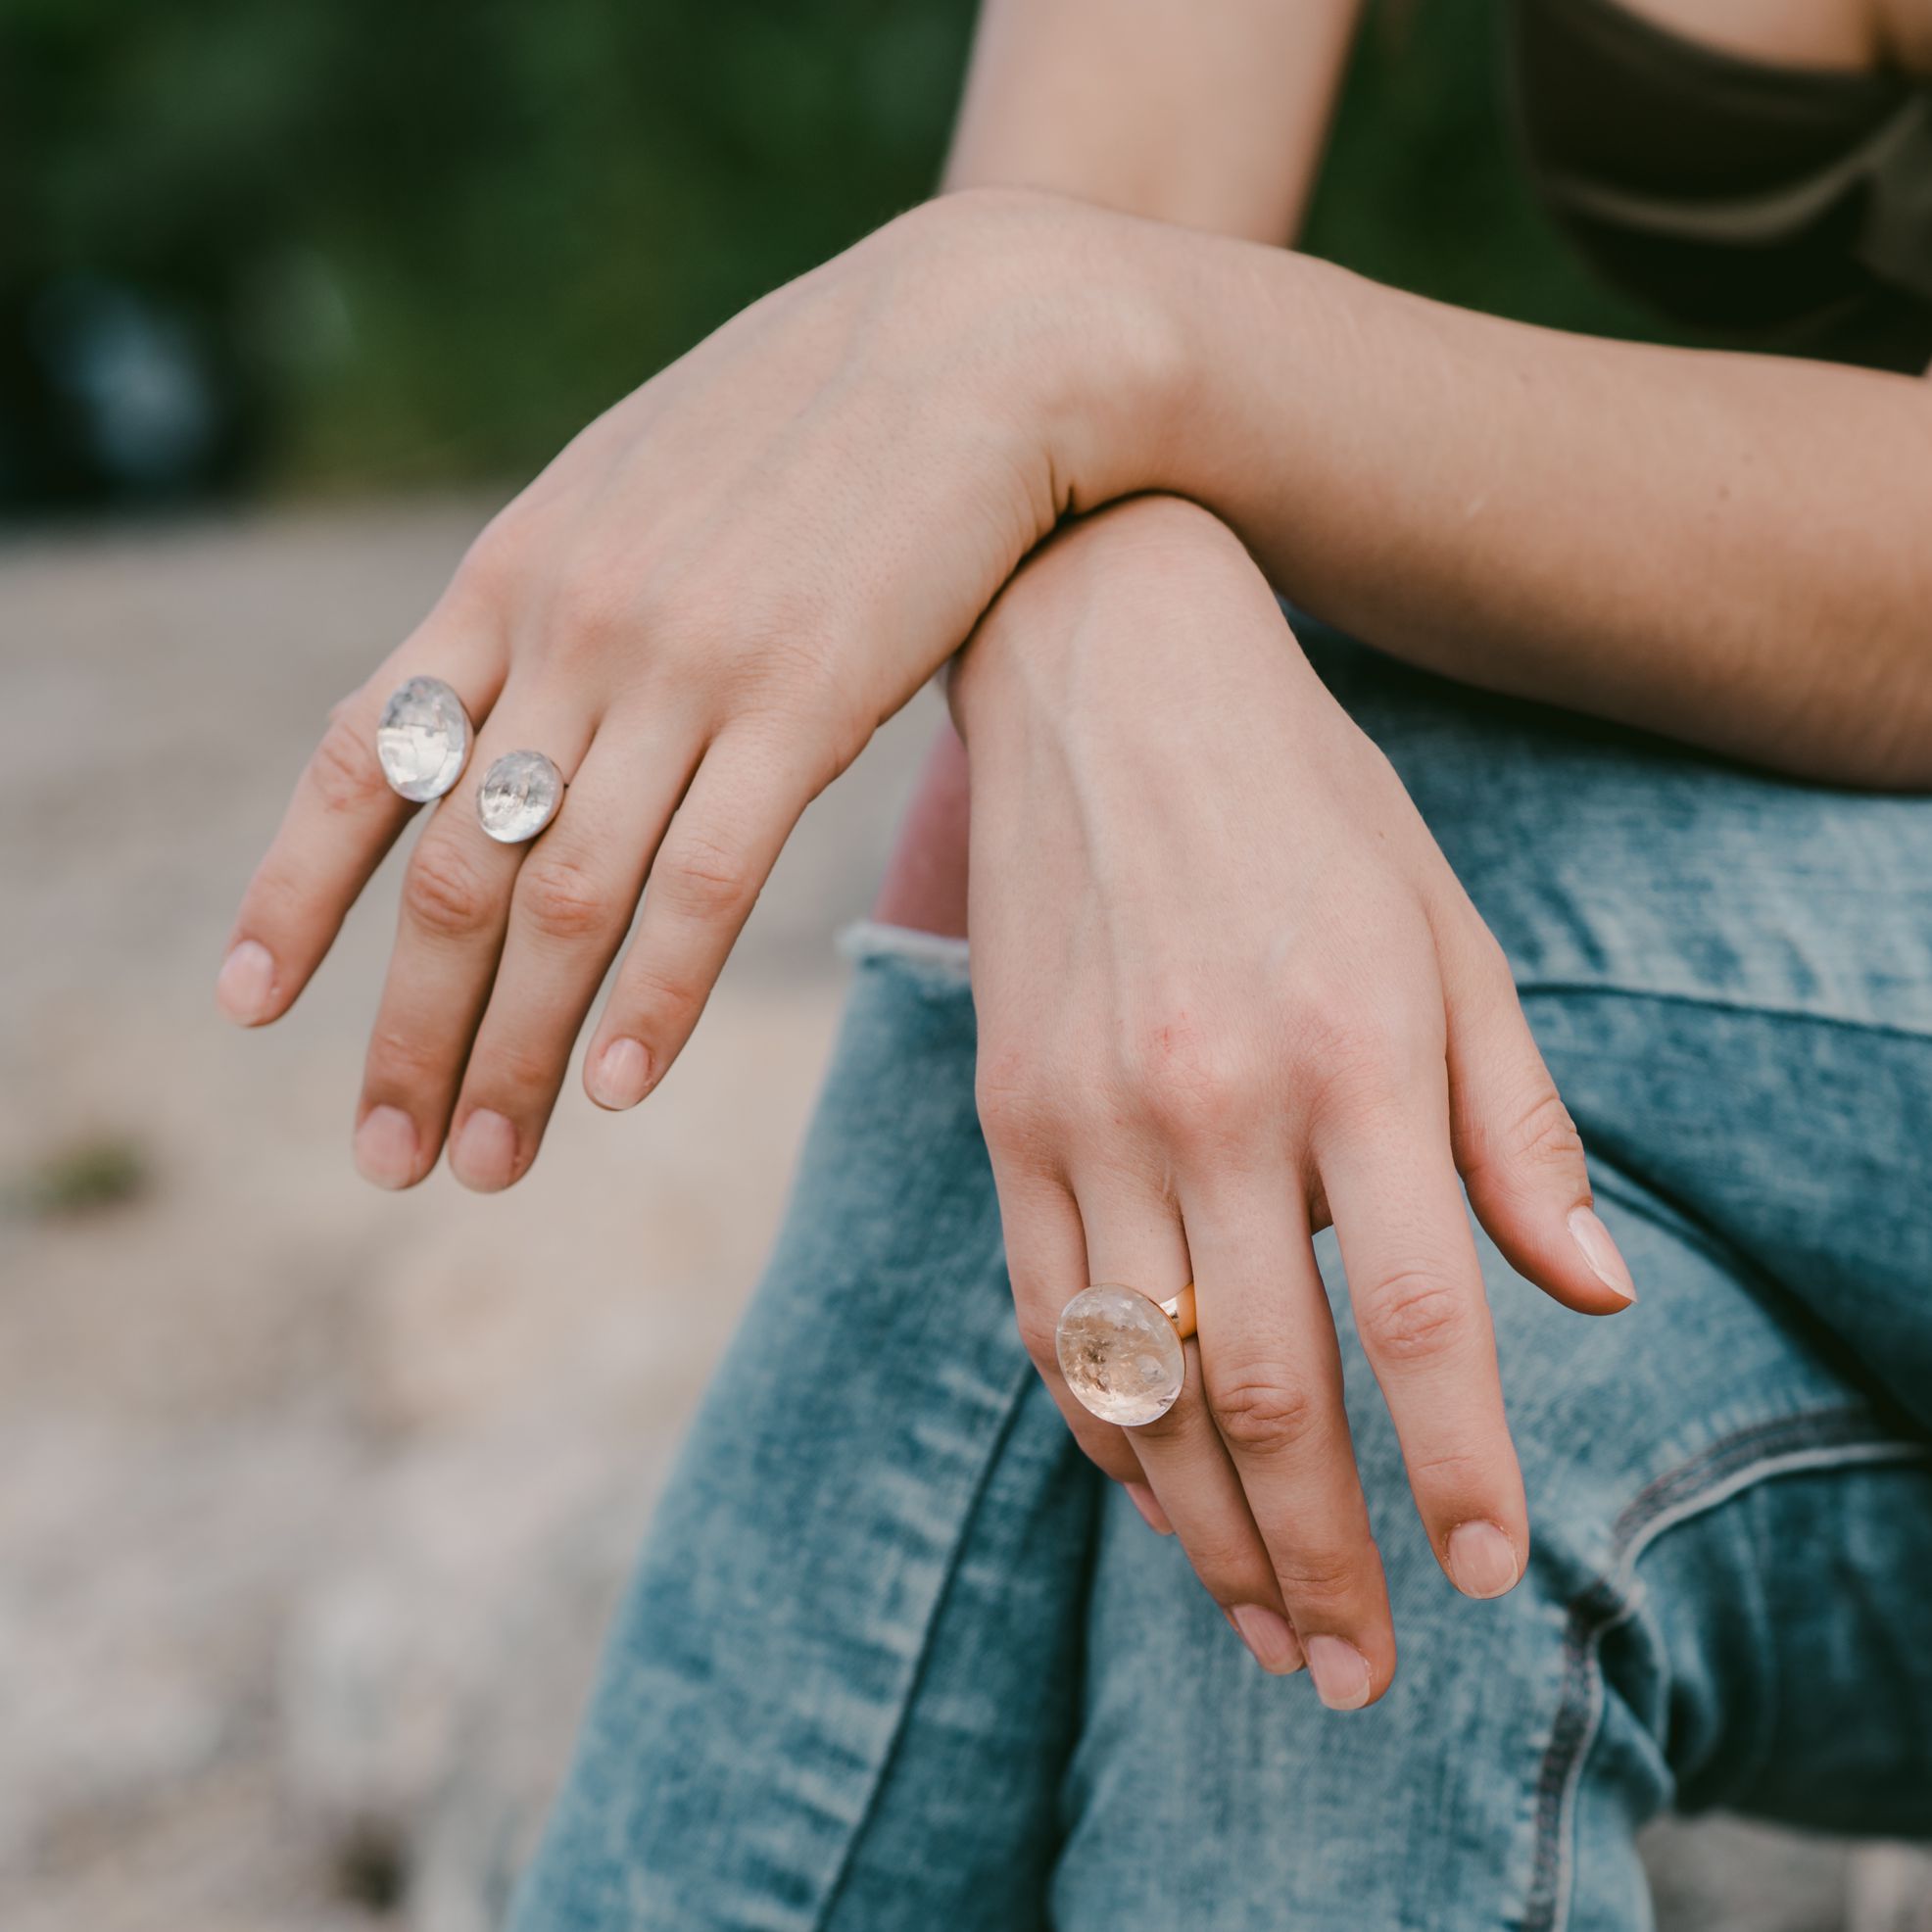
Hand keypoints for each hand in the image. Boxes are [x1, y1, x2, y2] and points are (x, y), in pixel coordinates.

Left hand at [216, 191, 1174, 1188]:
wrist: (974, 342)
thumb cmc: (810, 420)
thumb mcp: (635, 487)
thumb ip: (558, 600)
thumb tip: (511, 723)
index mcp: (513, 575)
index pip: (364, 758)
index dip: (293, 890)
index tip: (250, 1004)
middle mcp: (571, 630)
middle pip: (450, 869)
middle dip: (406, 1031)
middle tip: (384, 1159)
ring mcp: (683, 667)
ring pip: (563, 898)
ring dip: (515, 1050)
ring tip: (487, 1165)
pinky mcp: (806, 702)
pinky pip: (704, 880)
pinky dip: (652, 997)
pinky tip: (621, 1086)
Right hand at [950, 496, 1635, 1707]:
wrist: (1099, 672)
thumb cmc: (1304, 798)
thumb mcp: (1446, 930)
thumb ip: (1512, 1125)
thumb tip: (1592, 1299)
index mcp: (1351, 1046)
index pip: (1419, 1317)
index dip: (1456, 1469)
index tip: (1479, 1577)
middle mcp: (1207, 1098)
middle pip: (1266, 1388)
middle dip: (1320, 1555)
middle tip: (1355, 1670)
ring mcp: (1083, 1114)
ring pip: (1139, 1381)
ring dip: (1203, 1530)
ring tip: (1259, 1627)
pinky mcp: (1004, 1117)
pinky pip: (1044, 1316)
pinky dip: (1104, 1429)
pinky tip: (1152, 1493)